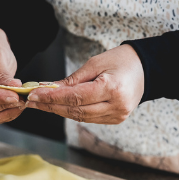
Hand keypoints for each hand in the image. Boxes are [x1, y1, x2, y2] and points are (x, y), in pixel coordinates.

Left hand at [26, 45, 143, 123]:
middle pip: (76, 111)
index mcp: (112, 88)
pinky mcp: (116, 119)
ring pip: (81, 118)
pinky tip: (59, 106)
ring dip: (60, 111)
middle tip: (32, 100)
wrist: (146, 69)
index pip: (75, 97)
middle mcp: (116, 106)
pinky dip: (73, 113)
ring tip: (42, 103)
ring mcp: (117, 116)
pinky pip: (89, 118)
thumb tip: (49, 89)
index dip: (52, 98)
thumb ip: (73, 80)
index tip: (34, 95)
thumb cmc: (122, 60)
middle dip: (52, 106)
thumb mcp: (96, 63)